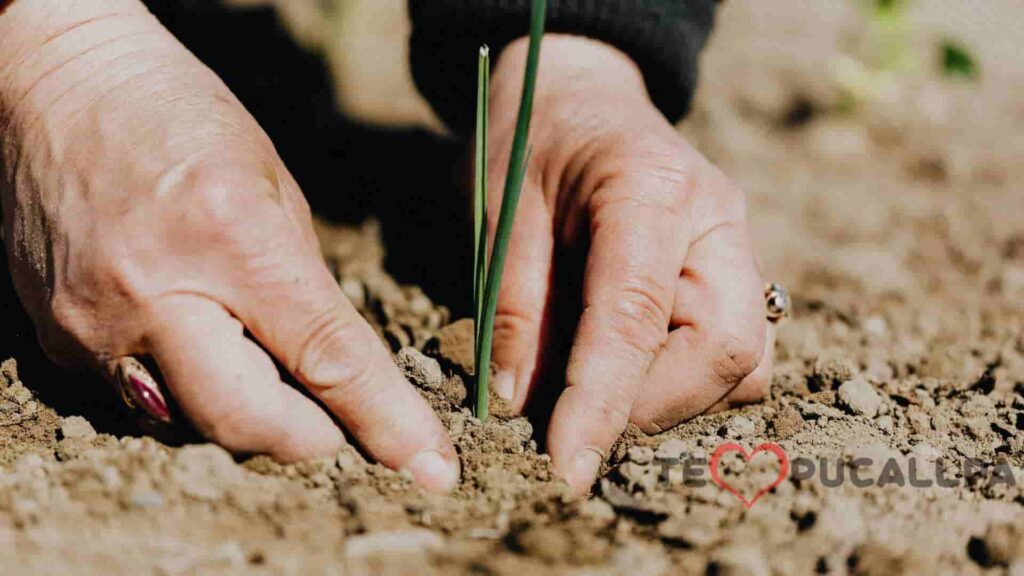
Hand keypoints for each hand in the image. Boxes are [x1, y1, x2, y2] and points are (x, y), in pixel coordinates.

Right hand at [0, 1, 457, 490]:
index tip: (430, 468)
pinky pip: (138, 400)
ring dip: (246, 414)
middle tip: (334, 419)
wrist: (56, 84)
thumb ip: (305, 287)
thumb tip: (335, 369)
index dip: (387, 422)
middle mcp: (154, 294)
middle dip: (310, 438)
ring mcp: (93, 325)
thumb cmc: (179, 116)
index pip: (326, 359)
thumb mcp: (273, 186)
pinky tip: (190, 335)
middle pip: (249, 424)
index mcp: (231, 239)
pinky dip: (184, 388)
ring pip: (192, 426)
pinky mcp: (55, 341)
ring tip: (255, 356)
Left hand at [484, 35, 773, 493]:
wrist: (579, 96)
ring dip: (671, 401)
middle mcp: (717, 219)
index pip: (636, 317)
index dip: (601, 403)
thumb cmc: (530, 141)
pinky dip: (684, 383)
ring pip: (743, 362)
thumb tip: (520, 405)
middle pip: (725, 350)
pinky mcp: (735, 272)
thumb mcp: (499, 210)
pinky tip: (626, 371)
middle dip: (649, 407)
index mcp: (651, 188)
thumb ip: (513, 306)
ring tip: (595, 394)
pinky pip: (736, 353)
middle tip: (574, 421)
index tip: (566, 467)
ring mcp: (738, 245)